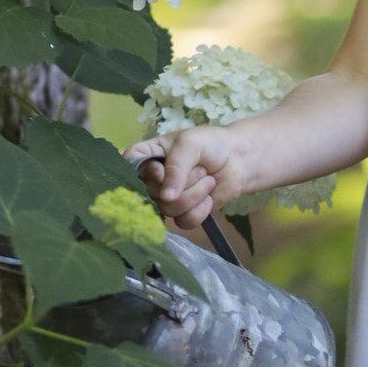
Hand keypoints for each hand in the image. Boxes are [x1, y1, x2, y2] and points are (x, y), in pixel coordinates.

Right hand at [123, 123, 247, 230]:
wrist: (238, 161)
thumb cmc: (210, 144)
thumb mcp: (190, 144)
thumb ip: (176, 167)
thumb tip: (167, 197)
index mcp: (148, 155)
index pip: (129, 164)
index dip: (145, 172)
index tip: (161, 171)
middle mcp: (152, 179)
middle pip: (152, 192)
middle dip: (183, 182)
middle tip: (200, 168)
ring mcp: (167, 198)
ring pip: (169, 209)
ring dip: (195, 194)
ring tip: (208, 180)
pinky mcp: (183, 213)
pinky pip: (184, 222)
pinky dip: (201, 210)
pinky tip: (209, 198)